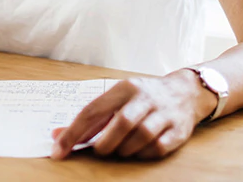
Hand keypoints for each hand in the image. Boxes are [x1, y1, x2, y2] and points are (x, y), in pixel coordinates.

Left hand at [50, 70, 217, 159]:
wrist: (186, 92)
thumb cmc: (141, 99)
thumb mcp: (116, 99)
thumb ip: (90, 119)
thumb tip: (57, 136)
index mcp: (124, 88)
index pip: (93, 110)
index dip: (73, 132)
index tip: (58, 150)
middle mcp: (145, 97)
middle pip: (121, 122)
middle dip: (105, 143)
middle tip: (99, 151)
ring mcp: (164, 113)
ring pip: (141, 136)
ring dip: (124, 149)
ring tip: (118, 150)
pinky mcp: (178, 130)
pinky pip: (157, 148)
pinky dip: (142, 154)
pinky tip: (137, 151)